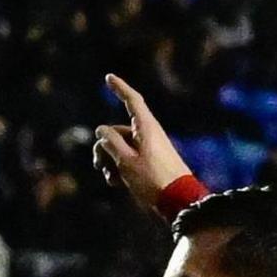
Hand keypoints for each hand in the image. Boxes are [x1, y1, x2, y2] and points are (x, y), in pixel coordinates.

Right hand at [91, 74, 193, 215]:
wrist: (177, 199)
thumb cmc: (153, 179)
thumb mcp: (125, 161)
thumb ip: (111, 143)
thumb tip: (101, 129)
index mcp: (146, 128)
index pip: (132, 101)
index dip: (120, 88)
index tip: (109, 77)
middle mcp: (147, 134)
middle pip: (117, 131)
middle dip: (104, 146)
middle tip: (99, 165)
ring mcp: (148, 148)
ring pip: (119, 147)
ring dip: (110, 162)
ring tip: (112, 179)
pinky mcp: (149, 161)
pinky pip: (127, 159)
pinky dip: (119, 168)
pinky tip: (117, 184)